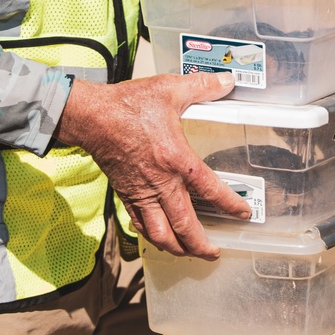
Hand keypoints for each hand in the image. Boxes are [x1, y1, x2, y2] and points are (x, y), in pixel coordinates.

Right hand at [54, 71, 250, 258]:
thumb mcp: (170, 89)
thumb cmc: (128, 105)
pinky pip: (139, 223)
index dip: (230, 205)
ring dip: (177, 248)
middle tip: (214, 253)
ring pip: (160, 233)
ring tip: (188, 253)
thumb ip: (202, 87)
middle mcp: (161, 183)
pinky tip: (159, 237)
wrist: (92, 117)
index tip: (242, 213)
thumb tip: (227, 81)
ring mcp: (141, 192)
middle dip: (201, 246)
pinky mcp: (125, 194)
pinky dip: (151, 236)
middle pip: (184, 226)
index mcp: (177, 160)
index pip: (211, 190)